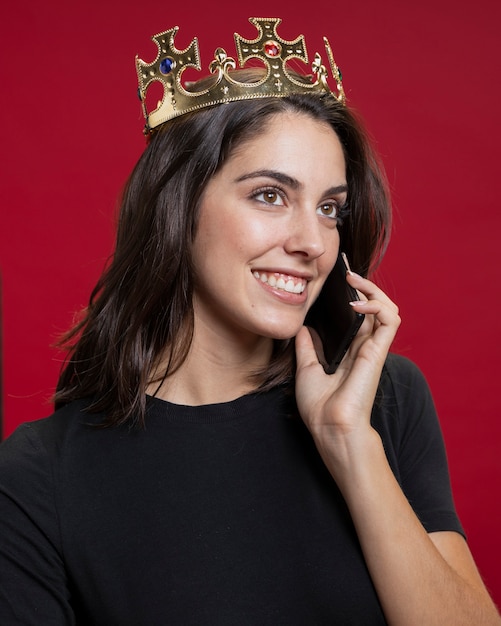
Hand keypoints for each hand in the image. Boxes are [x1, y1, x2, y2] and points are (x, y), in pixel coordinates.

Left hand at [295, 272, 400, 451]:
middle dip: (363, 286)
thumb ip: (307, 346)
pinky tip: (357, 303)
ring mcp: (373, 348)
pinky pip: (389, 320)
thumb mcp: (305, 367)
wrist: (328, 427)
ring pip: (387, 309)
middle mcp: (364, 346)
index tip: (338, 278)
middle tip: (346, 272)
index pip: (358, 314)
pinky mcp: (378, 352)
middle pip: (373, 307)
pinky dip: (377, 305)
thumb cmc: (319, 405)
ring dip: (373, 290)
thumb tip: (303, 327)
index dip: (352, 295)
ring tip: (353, 280)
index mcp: (350, 350)